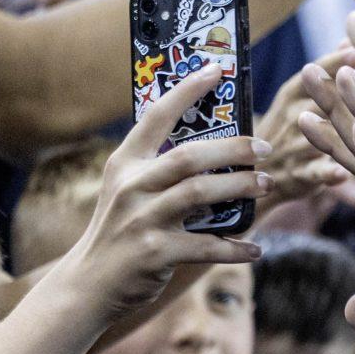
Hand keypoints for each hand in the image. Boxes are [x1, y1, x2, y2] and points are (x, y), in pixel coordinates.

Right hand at [54, 65, 264, 316]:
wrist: (87, 285)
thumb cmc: (120, 231)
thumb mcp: (129, 190)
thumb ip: (160, 168)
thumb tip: (217, 144)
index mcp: (125, 164)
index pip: (155, 116)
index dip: (186, 90)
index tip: (217, 69)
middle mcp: (131, 186)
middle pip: (189, 156)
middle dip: (233, 148)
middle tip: (265, 148)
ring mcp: (141, 219)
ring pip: (200, 193)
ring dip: (240, 187)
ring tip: (267, 185)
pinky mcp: (153, 252)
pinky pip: (206, 245)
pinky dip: (235, 248)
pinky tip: (255, 249)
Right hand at [252, 48, 354, 231]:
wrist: (252, 174)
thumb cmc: (287, 127)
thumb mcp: (298, 97)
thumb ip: (326, 70)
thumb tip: (350, 39)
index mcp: (291, 96)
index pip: (310, 75)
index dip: (332, 63)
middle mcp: (291, 119)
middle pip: (317, 103)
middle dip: (343, 92)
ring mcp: (293, 149)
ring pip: (316, 138)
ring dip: (337, 130)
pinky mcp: (298, 177)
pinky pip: (313, 175)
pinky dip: (326, 174)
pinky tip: (343, 174)